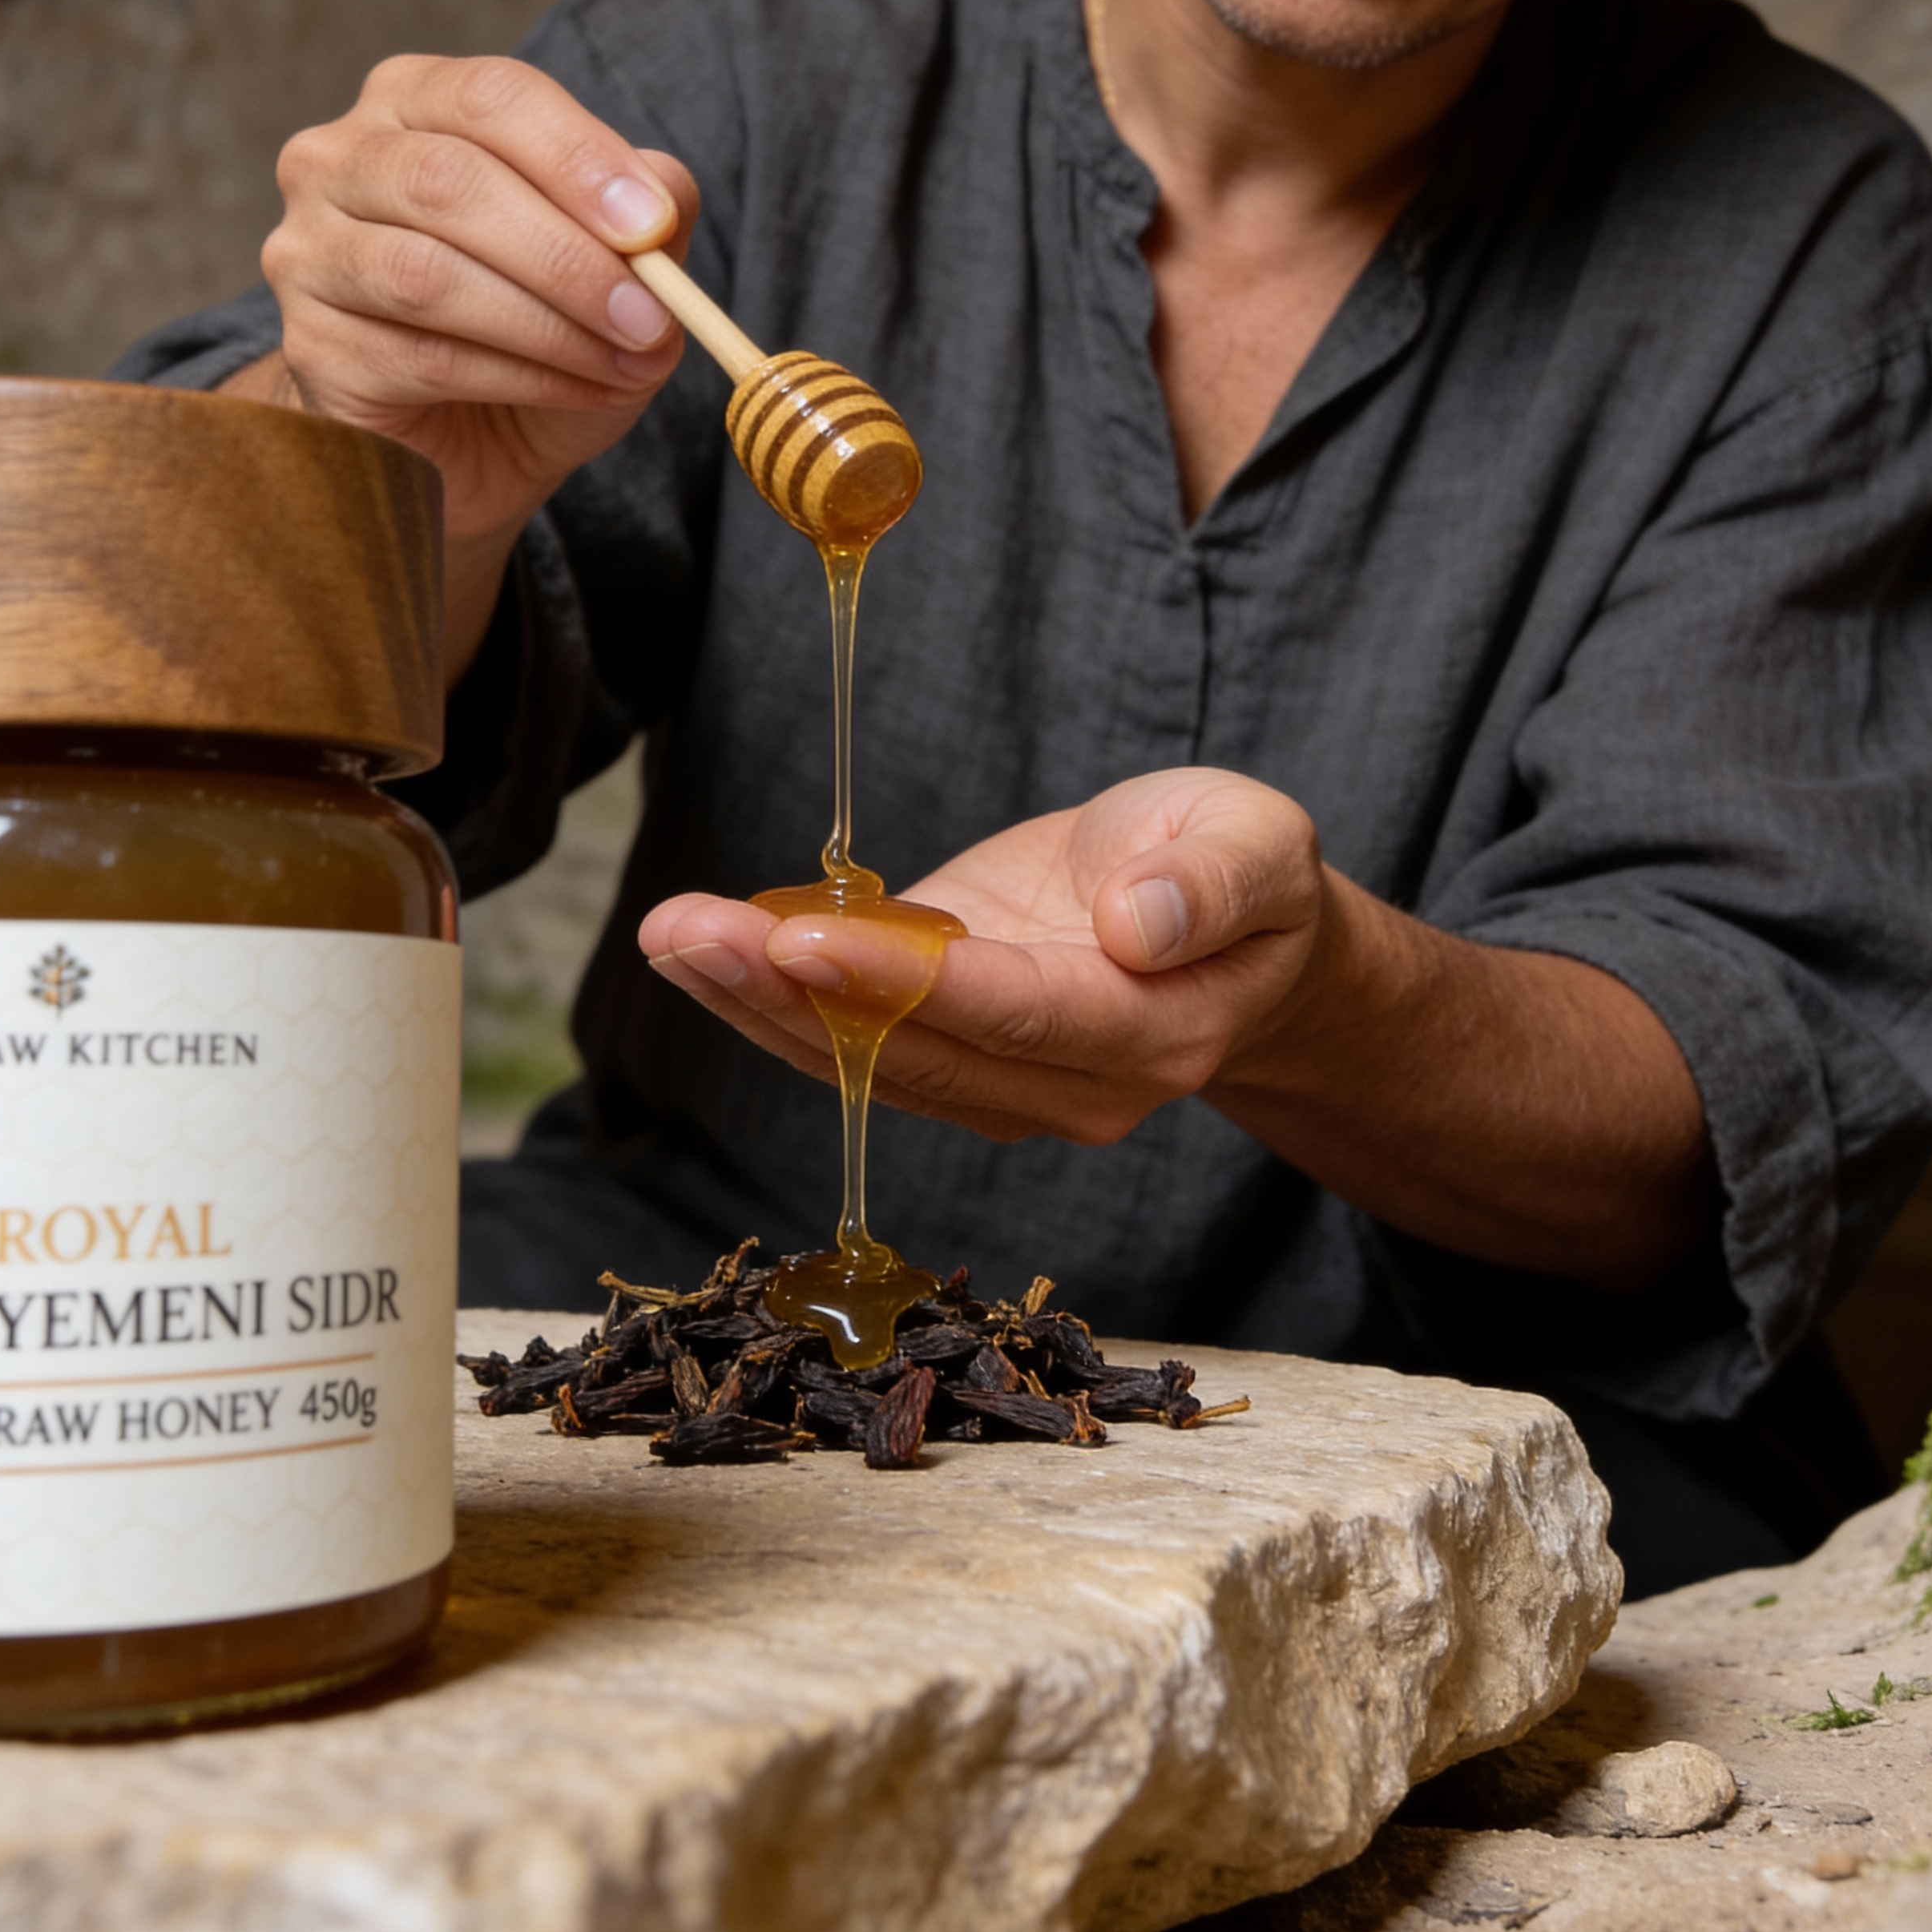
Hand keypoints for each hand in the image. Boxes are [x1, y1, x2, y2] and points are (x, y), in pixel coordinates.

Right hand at [256, 54, 700, 545]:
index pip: (489, 95)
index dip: (576, 155)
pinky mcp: (311, 345)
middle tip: (653, 316)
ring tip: (630, 360)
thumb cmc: (543, 318)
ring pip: (428, 276)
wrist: (471, 434)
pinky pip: (422, 359)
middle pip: (450, 182)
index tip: (653, 223)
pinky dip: (522, 377)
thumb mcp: (615, 254)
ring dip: (549, 325)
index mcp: (414, 98)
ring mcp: (308, 251)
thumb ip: (647, 210)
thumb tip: (661, 201)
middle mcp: (339, 159)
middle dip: (567, 254)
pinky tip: (582, 391)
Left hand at [638, 769, 1325, 1145]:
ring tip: (670, 935)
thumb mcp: (1260, 846)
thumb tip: (1138, 921)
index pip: (1012, 1015)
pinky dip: (771, 997)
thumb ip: (1214, 885)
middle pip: (914, 1050)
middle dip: (789, 992)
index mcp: (1151, 1031)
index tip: (801, 936)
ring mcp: (1005, 1084)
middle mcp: (1068, 1085)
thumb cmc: (1244, 875)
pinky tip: (698, 949)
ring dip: (757, 1000)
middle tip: (687, 931)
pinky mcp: (953, 1051)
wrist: (1232, 934)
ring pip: (867, 1059)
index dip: (902, 981)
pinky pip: (855, 1040)